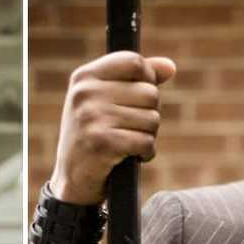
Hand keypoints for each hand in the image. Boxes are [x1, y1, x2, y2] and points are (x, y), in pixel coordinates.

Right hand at [50, 52, 176, 205]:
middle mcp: (85, 94)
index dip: (148, 79)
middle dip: (149, 114)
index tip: (139, 98)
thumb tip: (170, 67)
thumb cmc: (93, 137)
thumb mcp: (106, 102)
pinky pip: (146, 141)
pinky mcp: (103, 143)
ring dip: (148, 135)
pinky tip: (132, 157)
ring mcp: (92, 118)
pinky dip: (146, 153)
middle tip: (131, 128)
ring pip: (152, 118)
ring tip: (128, 143)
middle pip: (149, 92)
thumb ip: (136, 80)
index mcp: (84, 77)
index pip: (134, 62)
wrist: (73, 180)